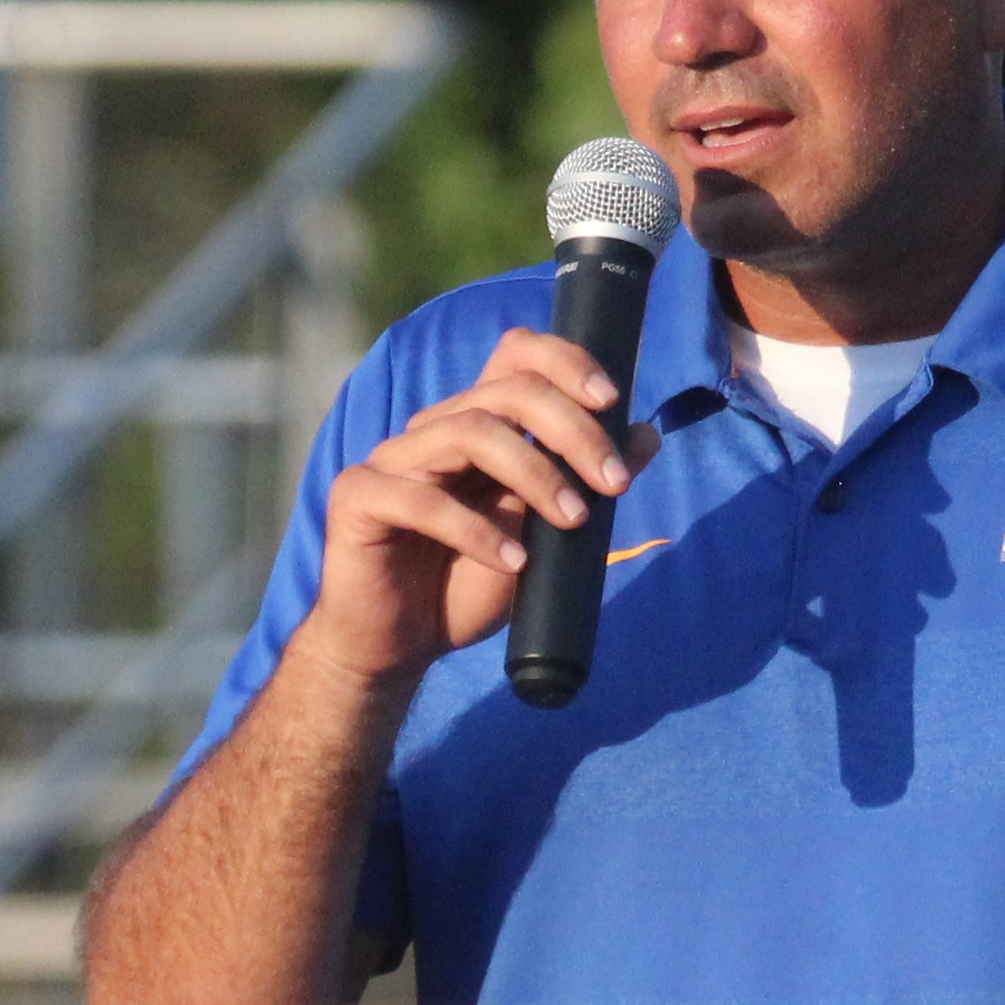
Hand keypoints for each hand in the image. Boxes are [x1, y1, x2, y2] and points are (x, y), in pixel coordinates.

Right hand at [293, 328, 657, 690]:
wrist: (400, 647)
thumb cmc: (467, 586)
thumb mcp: (543, 537)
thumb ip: (586, 485)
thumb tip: (646, 434)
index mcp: (476, 425)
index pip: (517, 356)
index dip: (565, 362)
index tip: (612, 401)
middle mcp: (434, 429)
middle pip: (507, 391)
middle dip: (573, 430)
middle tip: (616, 484)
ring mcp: (392, 459)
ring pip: (470, 432)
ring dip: (535, 474)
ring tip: (573, 523)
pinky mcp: (358, 498)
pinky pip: (421, 500)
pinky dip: (476, 531)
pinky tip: (513, 563)